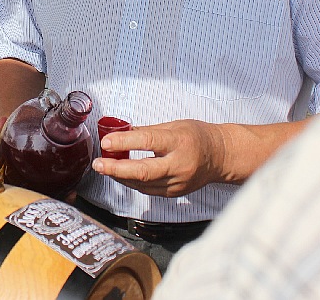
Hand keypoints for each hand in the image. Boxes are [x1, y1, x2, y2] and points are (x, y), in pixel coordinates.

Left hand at [91, 120, 226, 196]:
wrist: (220, 156)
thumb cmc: (197, 136)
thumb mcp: (173, 125)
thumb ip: (147, 131)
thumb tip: (120, 133)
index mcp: (180, 141)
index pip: (148, 142)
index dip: (125, 142)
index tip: (107, 142)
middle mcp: (179, 164)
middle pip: (143, 171)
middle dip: (116, 169)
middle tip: (98, 164)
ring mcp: (178, 182)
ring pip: (142, 184)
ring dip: (120, 176)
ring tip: (104, 167)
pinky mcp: (175, 193)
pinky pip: (148, 190)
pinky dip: (132, 182)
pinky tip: (122, 175)